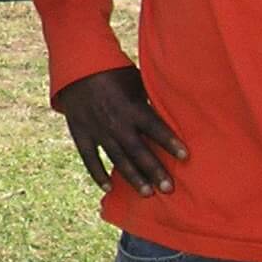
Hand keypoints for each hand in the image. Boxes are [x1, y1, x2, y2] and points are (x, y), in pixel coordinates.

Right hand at [54, 66, 186, 195]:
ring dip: (133, 177)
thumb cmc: (112, 72)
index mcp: (131, 106)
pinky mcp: (81, 133)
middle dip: (154, 170)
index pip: (155, 127)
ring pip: (117, 158)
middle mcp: (115, 122)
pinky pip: (89, 158)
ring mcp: (97, 130)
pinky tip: (109, 188)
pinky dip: (98, 174)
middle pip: (138, 150)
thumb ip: (149, 99)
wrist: (76, 67)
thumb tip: (173, 110)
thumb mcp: (135, 81)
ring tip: (147, 194)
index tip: (185, 157)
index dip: (170, 142)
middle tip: (168, 188)